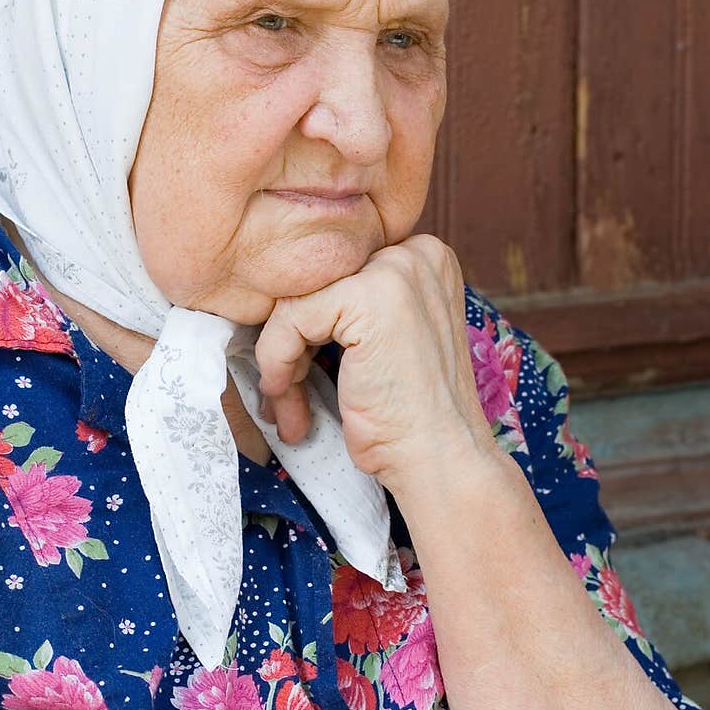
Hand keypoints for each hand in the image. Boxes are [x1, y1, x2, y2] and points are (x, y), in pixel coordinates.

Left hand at [254, 234, 493, 492]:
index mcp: (423, 257)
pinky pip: (290, 318)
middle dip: (291, 340)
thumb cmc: (407, 414)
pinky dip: (276, 362)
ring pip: (296, 299)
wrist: (438, 458)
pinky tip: (288, 397)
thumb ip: (348, 308)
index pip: (335, 272)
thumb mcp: (383, 341)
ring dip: (279, 356)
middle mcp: (415, 252)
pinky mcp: (368, 297)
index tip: (299, 368)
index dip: (309, 323)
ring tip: (287, 403)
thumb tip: (271, 296)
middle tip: (285, 392)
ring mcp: (396, 270)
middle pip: (314, 282)